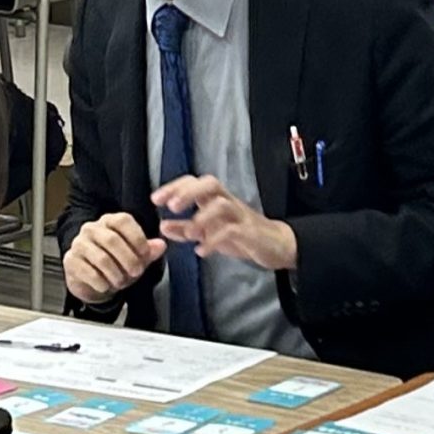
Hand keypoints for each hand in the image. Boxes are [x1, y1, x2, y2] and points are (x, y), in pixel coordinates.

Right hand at [64, 213, 164, 304]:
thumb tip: (161, 245)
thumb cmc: (116, 265)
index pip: (123, 221)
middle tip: (137, 272)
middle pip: (112, 240)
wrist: (93, 283)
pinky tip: (106, 286)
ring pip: (101, 258)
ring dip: (116, 274)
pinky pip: (88, 272)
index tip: (146, 254)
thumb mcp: (136, 258)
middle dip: (128, 259)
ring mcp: (79, 243)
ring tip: (122, 282)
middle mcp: (92, 229)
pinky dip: (102, 283)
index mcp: (110, 222)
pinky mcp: (70, 260)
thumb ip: (148, 251)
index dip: (137, 238)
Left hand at [154, 175, 297, 270]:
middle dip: (188, 192)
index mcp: (216, 200)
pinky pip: (232, 231)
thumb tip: (162, 226)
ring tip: (189, 232)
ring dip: (202, 217)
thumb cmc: (242, 235)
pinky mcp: (250, 232)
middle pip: (209, 184)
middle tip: (172, 206)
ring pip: (222, 204)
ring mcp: (240, 216)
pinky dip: (214, 240)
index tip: (156, 199)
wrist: (277, 245)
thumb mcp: (210, 233)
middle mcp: (228, 202)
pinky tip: (201, 251)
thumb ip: (187, 229)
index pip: (194, 182)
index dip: (174, 187)